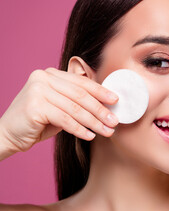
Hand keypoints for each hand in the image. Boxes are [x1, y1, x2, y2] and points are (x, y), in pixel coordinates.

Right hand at [0, 68, 118, 156]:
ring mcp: (38, 90)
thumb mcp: (59, 107)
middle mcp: (43, 77)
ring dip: (94, 122)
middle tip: (115, 121)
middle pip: (81, 95)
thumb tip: (106, 106)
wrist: (7, 134)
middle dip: (101, 110)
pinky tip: (90, 136)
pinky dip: (80, 129)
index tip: (116, 101)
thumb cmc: (37, 121)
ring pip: (75, 108)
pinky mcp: (35, 106)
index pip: (82, 83)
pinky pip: (65, 119)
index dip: (101, 92)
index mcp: (51, 74)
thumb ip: (76, 101)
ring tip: (107, 131)